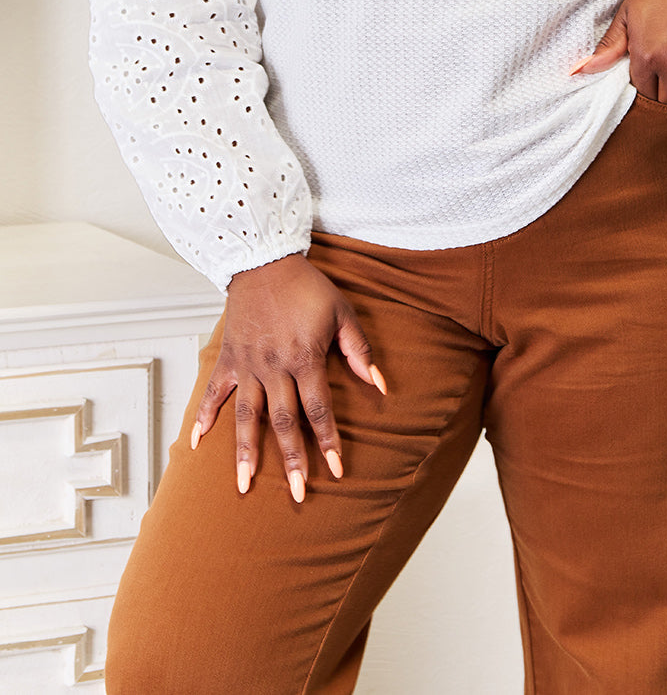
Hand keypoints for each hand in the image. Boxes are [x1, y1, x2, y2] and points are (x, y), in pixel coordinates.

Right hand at [190, 252, 385, 500]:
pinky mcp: (228, 358)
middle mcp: (273, 367)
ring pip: (245, 417)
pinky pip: (213, 393)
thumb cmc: (307, 287)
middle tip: (297, 494)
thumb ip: (359, 351)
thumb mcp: (342, 312)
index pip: (318, 409)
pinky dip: (204, 418)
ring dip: (246, 452)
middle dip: (292, 460)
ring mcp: (247, 365)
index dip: (328, 441)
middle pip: (283, 422)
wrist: (264, 261)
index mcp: (304, 357)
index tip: (336, 470)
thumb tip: (381, 385)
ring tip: (244, 485)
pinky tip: (197, 445)